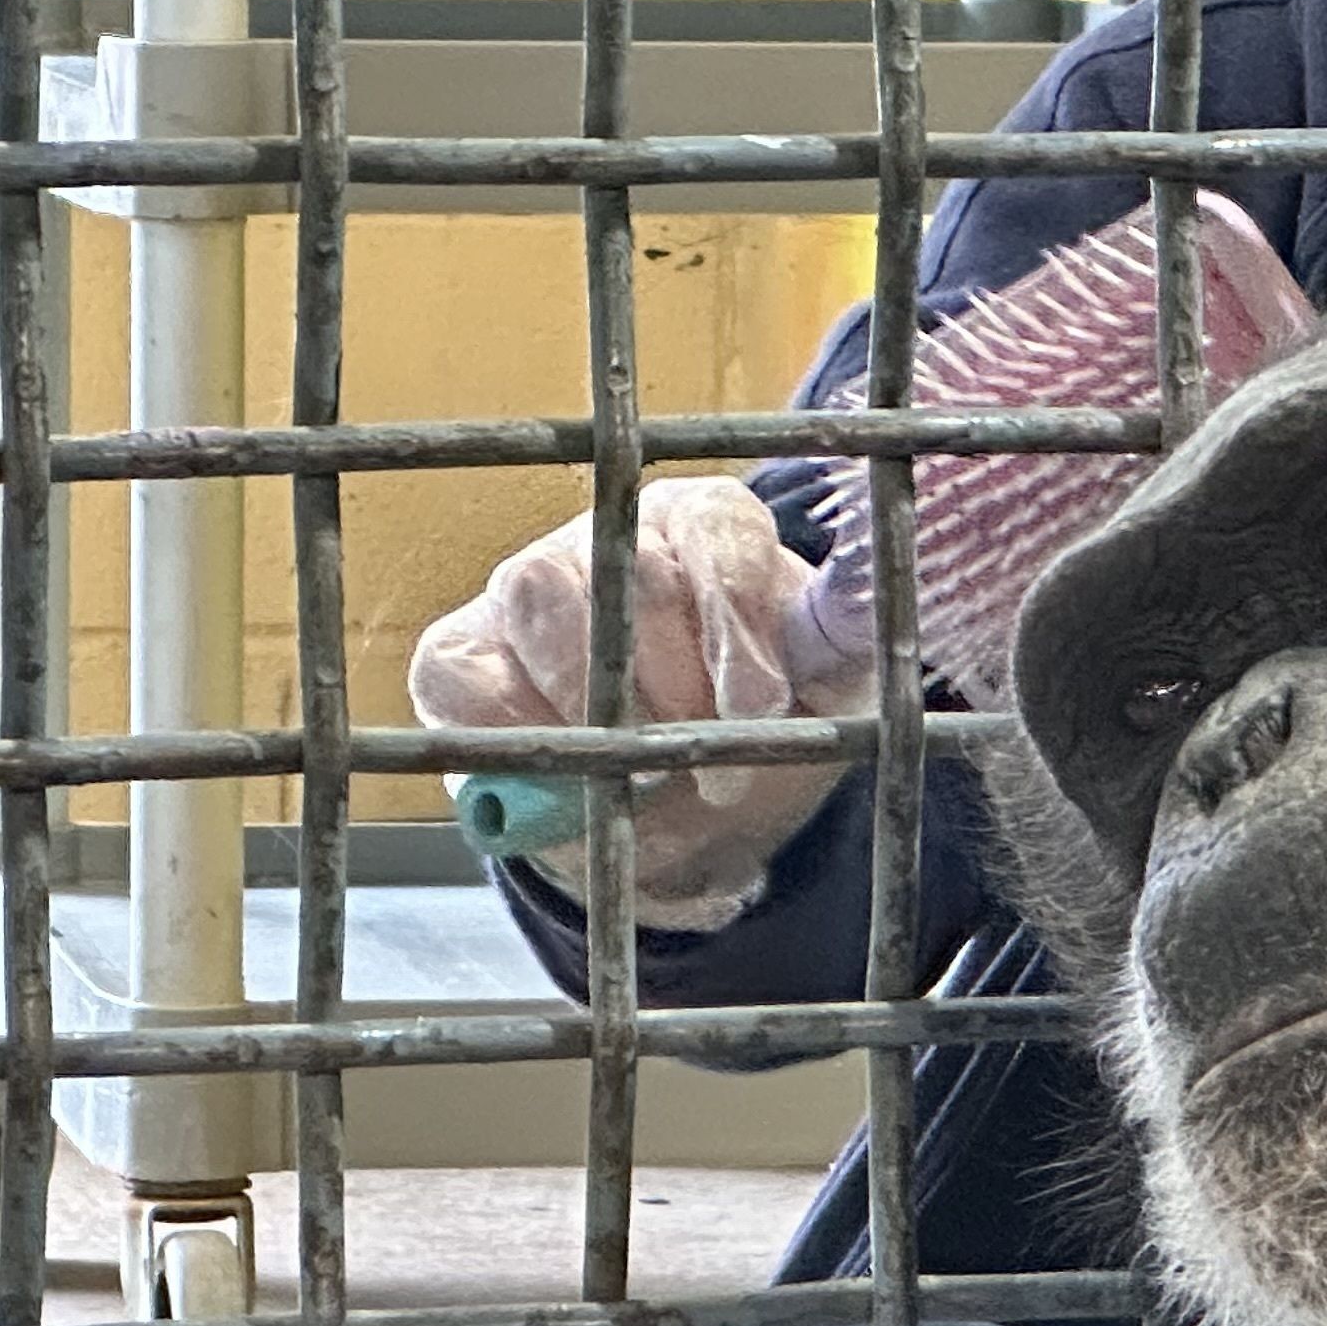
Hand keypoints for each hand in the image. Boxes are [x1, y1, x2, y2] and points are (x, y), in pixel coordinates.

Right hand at [407, 477, 874, 928]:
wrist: (678, 803)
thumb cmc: (754, 725)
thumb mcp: (821, 691)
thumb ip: (840, 642)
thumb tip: (867, 597)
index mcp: (710, 522)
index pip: (721, 532)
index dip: (737, 627)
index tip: (756, 712)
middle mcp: (613, 530)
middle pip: (634, 574)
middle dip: (677, 688)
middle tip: (704, 764)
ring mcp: (527, 580)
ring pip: (546, 601)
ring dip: (598, 703)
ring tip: (640, 773)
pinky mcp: (458, 648)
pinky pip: (469, 675)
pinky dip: (516, 732)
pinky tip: (565, 768)